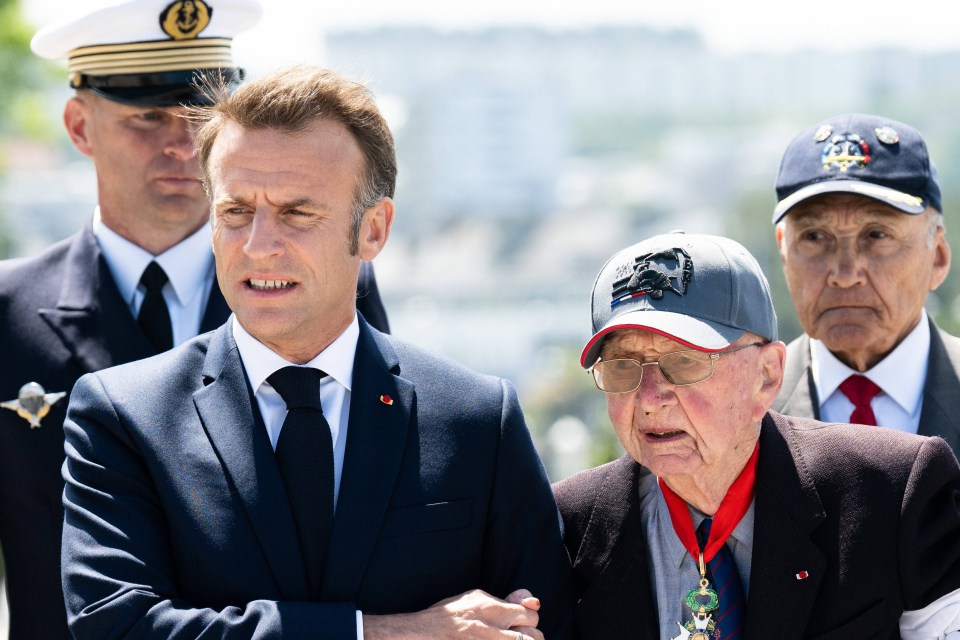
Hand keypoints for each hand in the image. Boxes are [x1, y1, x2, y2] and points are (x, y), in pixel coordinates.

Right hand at [363, 588, 542, 638]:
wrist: (430, 632)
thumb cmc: (454, 612)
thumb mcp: (478, 597)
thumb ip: (505, 600)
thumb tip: (531, 601)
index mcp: (494, 609)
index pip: (531, 614)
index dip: (530, 617)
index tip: (522, 618)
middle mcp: (495, 629)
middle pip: (534, 635)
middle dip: (531, 634)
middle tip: (520, 634)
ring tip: (513, 639)